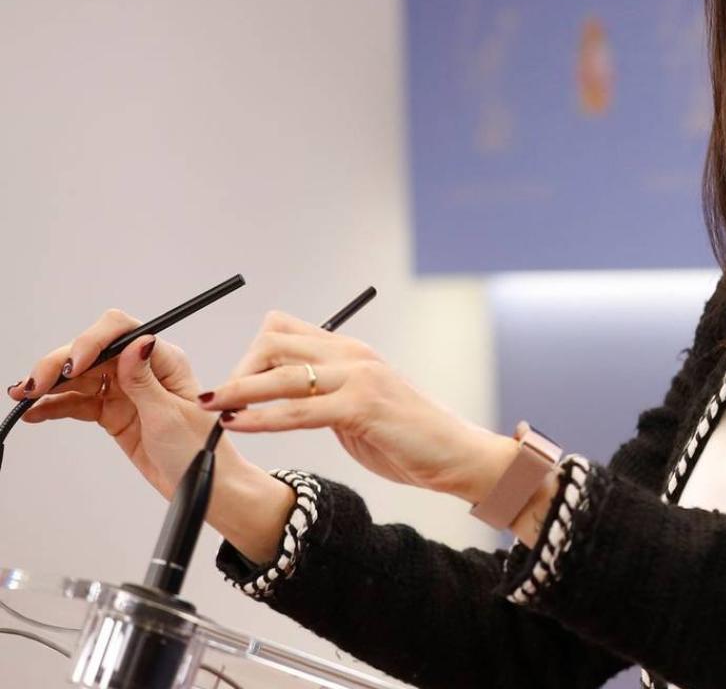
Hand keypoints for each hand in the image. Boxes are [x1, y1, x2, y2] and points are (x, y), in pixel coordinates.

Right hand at [12, 310, 296, 562]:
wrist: (204, 482)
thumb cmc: (199, 449)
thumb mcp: (170, 415)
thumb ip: (145, 381)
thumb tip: (137, 342)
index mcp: (165, 360)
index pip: (122, 333)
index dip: (91, 342)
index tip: (72, 365)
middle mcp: (143, 369)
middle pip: (93, 353)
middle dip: (60, 365)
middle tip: (33, 386)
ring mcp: (125, 390)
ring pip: (80, 377)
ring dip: (50, 384)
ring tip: (24, 397)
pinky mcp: (113, 412)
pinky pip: (78, 403)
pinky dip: (55, 406)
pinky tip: (35, 412)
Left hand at [199, 311, 512, 503]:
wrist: (456, 454)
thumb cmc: (408, 436)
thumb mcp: (359, 406)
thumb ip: (327, 394)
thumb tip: (285, 396)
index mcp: (351, 351)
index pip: (284, 330)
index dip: (252, 354)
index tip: (238, 387)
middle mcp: (353, 355)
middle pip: (274, 342)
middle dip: (239, 370)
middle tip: (221, 401)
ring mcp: (359, 378)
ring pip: (281, 375)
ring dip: (238, 390)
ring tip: (212, 406)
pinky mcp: (362, 407)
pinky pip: (298, 410)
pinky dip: (262, 417)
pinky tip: (239, 425)